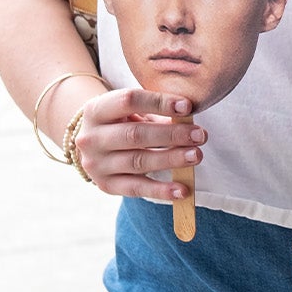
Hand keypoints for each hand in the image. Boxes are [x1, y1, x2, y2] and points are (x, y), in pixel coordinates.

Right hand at [68, 87, 204, 200]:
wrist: (92, 146)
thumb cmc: (120, 122)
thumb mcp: (130, 111)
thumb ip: (156, 112)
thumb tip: (188, 118)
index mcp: (96, 110)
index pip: (128, 101)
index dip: (159, 102)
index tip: (187, 107)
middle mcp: (92, 138)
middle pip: (135, 135)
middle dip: (172, 135)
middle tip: (200, 135)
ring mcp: (97, 164)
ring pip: (138, 161)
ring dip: (171, 159)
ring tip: (196, 155)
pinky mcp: (106, 185)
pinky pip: (137, 188)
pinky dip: (161, 190)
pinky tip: (183, 189)